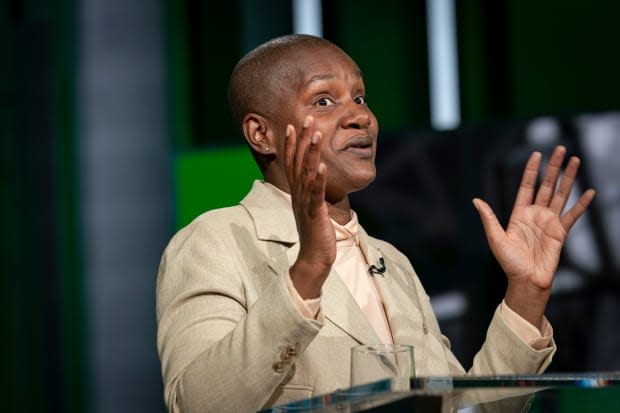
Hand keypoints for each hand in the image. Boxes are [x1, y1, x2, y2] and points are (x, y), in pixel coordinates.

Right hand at [284, 116, 335, 298]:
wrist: (314, 259)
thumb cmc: (315, 235)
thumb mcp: (311, 209)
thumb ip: (310, 193)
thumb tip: (314, 180)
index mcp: (297, 193)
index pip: (292, 163)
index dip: (292, 143)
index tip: (293, 124)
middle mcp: (298, 195)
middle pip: (297, 162)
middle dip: (302, 140)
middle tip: (306, 118)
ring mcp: (305, 204)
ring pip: (307, 174)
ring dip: (311, 154)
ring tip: (316, 134)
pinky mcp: (315, 214)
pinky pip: (316, 194)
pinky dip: (319, 180)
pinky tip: (323, 166)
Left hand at [473, 145, 595, 327]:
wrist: (526, 280)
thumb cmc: (509, 262)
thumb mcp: (495, 238)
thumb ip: (489, 218)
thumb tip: (476, 200)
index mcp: (519, 213)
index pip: (527, 186)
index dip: (531, 170)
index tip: (536, 154)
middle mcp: (536, 214)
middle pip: (546, 185)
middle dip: (554, 167)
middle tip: (561, 149)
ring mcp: (550, 222)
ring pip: (561, 194)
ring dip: (569, 178)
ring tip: (576, 160)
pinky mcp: (561, 232)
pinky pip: (573, 215)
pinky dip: (582, 204)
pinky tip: (589, 191)